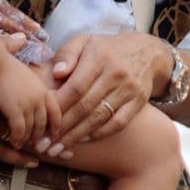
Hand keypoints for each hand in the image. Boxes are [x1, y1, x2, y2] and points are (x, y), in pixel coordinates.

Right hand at [0, 59, 57, 150]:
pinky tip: (13, 142)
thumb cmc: (3, 66)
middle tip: (33, 145)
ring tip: (21, 144)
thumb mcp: (25, 75)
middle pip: (44, 124)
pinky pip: (19, 130)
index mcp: (43, 89)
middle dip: (39, 136)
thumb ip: (31, 84)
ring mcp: (28, 104)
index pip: (56, 112)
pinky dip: (17, 138)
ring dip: (26, 139)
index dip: (55, 125)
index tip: (53, 135)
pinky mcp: (15, 109)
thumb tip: (35, 77)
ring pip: (32, 130)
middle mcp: (39, 98)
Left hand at [49, 31, 172, 150]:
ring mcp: (129, 89)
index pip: (75, 87)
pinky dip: (98, 134)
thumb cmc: (106, 48)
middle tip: (44, 144)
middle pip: (85, 106)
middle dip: (62, 127)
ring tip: (58, 149)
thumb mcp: (85, 41)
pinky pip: (117, 123)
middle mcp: (116, 73)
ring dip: (77, 136)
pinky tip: (82, 140)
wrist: (147, 51)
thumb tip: (56, 73)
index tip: (42, 120)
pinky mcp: (139, 101)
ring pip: (100, 118)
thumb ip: (67, 54)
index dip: (58, 106)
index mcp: (99, 56)